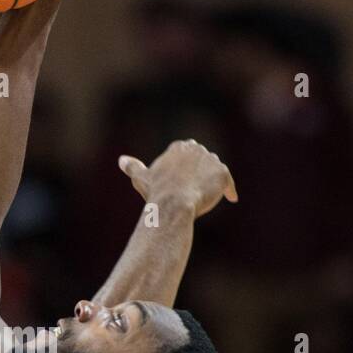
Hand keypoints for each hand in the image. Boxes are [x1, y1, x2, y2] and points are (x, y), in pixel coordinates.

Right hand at [118, 140, 237, 218]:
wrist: (173, 204)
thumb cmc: (156, 192)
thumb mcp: (142, 177)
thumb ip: (133, 167)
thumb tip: (121, 160)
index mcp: (179, 147)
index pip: (187, 152)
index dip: (186, 165)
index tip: (184, 177)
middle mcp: (197, 149)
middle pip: (203, 159)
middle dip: (201, 170)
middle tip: (197, 187)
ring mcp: (211, 160)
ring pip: (215, 169)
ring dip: (214, 179)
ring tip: (210, 193)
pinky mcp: (222, 173)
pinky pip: (229, 181)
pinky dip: (230, 189)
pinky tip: (231, 197)